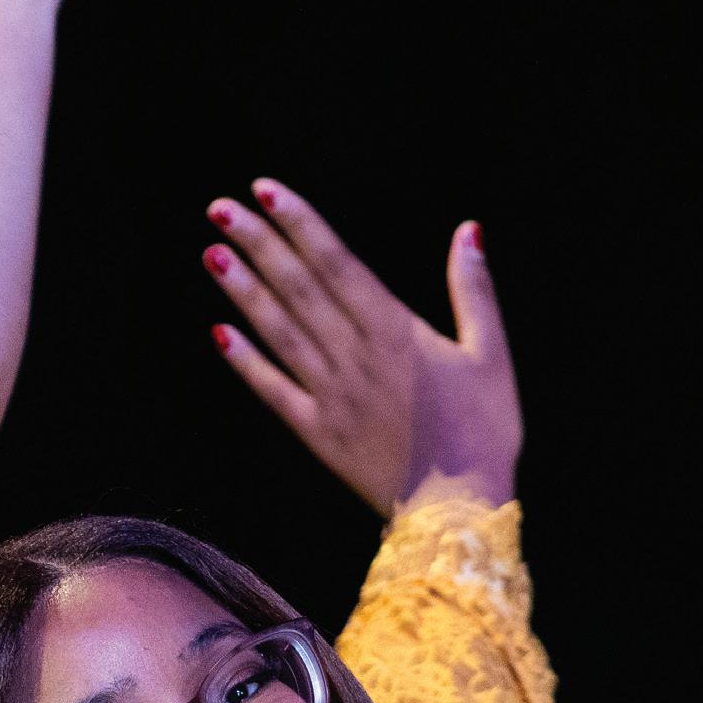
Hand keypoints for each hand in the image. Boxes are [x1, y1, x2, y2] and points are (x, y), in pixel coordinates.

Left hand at [203, 182, 520, 514]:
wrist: (460, 510)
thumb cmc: (484, 430)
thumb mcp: (491, 354)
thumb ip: (474, 290)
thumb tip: (469, 229)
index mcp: (397, 331)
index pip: (338, 263)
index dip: (300, 223)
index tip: (266, 191)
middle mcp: (356, 357)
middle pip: (299, 288)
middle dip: (259, 243)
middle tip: (219, 207)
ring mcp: (331, 395)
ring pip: (279, 331)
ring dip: (243, 291)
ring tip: (212, 253)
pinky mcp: (317, 433)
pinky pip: (273, 391)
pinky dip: (246, 362)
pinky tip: (219, 331)